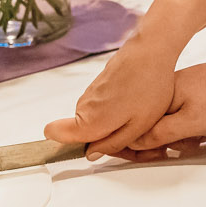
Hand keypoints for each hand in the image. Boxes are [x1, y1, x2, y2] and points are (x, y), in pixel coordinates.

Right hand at [44, 33, 181, 160]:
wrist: (151, 52)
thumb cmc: (148, 87)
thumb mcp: (138, 127)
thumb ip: (112, 144)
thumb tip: (92, 154)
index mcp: (89, 121)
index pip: (54, 134)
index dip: (64, 145)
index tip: (87, 148)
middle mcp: (84, 106)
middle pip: (80, 132)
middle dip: (102, 137)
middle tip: (132, 132)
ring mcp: (90, 94)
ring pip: (93, 119)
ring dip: (111, 122)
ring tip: (138, 114)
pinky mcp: (99, 85)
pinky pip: (101, 106)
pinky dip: (115, 108)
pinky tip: (136, 101)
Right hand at [122, 54, 205, 156]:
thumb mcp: (191, 122)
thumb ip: (160, 134)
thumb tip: (134, 143)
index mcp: (157, 97)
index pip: (134, 129)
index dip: (140, 148)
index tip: (156, 155)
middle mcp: (162, 95)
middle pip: (150, 131)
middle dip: (168, 143)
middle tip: (188, 142)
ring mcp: (176, 97)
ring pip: (168, 130)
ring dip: (183, 138)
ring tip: (201, 134)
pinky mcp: (189, 100)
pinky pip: (182, 123)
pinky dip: (192, 131)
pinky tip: (205, 130)